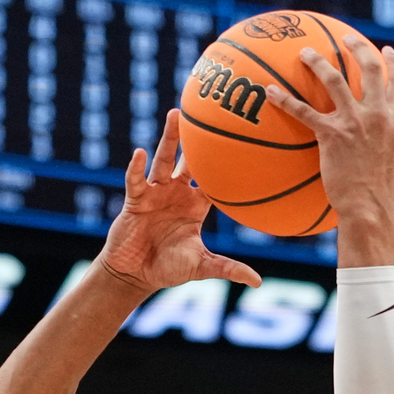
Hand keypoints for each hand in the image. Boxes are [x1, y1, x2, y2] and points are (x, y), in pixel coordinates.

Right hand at [98, 110, 261, 293]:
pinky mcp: (136, 199)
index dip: (228, 163)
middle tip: (214, 112)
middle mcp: (177, 193)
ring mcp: (156, 193)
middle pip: (191, 160)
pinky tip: (138, 152)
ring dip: (169, 138)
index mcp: (196, 205)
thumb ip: (227, 268)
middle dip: (199, 139)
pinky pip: (136, 180)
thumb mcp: (202, 267)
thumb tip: (257, 282)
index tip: (246, 142)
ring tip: (175, 114)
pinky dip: (136, 167)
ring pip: (164, 160)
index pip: (215, 180)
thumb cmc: (168, 268)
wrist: (135, 274)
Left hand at [261, 39, 393, 263]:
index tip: (385, 50)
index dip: (392, 63)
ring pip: (334, 80)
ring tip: (305, 52)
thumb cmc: (385, 194)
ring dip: (318, 62)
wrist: (368, 209)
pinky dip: (284, 99)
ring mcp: (354, 122)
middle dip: (357, 47)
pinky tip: (270, 91)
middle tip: (345, 38)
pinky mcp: (330, 134)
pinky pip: (303, 111)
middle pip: (369, 68)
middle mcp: (378, 114)